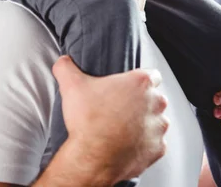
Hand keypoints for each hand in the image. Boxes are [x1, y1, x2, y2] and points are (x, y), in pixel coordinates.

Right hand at [53, 56, 168, 183]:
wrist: (91, 158)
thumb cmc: (87, 121)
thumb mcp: (72, 86)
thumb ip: (67, 68)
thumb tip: (63, 61)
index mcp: (141, 83)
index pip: (152, 75)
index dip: (141, 81)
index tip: (129, 88)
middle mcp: (155, 103)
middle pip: (155, 98)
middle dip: (143, 103)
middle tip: (123, 109)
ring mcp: (158, 127)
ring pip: (158, 121)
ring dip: (146, 123)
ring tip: (125, 128)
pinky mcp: (157, 148)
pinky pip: (156, 143)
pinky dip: (146, 144)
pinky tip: (130, 144)